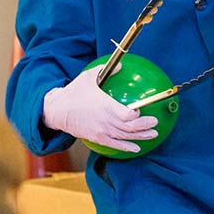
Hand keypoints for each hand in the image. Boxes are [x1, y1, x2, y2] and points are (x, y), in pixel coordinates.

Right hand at [41, 69, 157, 152]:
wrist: (57, 110)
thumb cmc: (74, 93)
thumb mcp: (89, 77)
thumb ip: (106, 71)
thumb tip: (120, 65)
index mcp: (106, 106)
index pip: (128, 114)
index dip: (137, 114)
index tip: (141, 109)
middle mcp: (106, 121)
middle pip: (131, 127)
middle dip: (146, 126)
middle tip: (155, 123)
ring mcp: (102, 131)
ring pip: (126, 137)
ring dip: (141, 137)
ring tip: (153, 135)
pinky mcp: (97, 138)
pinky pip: (115, 145)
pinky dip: (127, 147)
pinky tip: (136, 148)